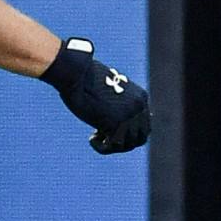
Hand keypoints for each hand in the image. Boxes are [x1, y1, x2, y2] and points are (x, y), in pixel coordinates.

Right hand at [41, 37, 150, 153]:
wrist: (77, 72)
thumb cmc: (86, 79)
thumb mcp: (109, 92)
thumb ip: (118, 105)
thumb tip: (116, 125)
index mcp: (140, 97)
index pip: (143, 125)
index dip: (128, 134)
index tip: (109, 131)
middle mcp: (139, 106)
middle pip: (140, 138)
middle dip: (122, 142)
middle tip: (103, 136)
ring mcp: (129, 115)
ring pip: (128, 145)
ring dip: (111, 146)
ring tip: (95, 137)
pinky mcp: (117, 122)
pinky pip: (113, 146)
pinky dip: (101, 147)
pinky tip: (91, 139)